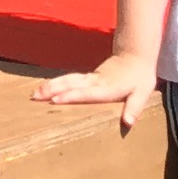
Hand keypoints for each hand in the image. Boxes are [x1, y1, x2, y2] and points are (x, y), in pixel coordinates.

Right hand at [37, 54, 158, 131]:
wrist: (135, 55)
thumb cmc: (140, 77)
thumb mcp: (142, 94)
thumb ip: (134, 108)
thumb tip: (128, 123)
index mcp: (107, 88)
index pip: (86, 93)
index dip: (70, 96)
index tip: (54, 100)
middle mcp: (95, 81)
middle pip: (70, 84)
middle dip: (52, 90)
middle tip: (35, 96)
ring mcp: (90, 77)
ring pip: (67, 80)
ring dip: (50, 85)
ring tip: (35, 92)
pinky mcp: (89, 76)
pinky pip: (70, 79)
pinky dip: (57, 82)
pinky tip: (47, 86)